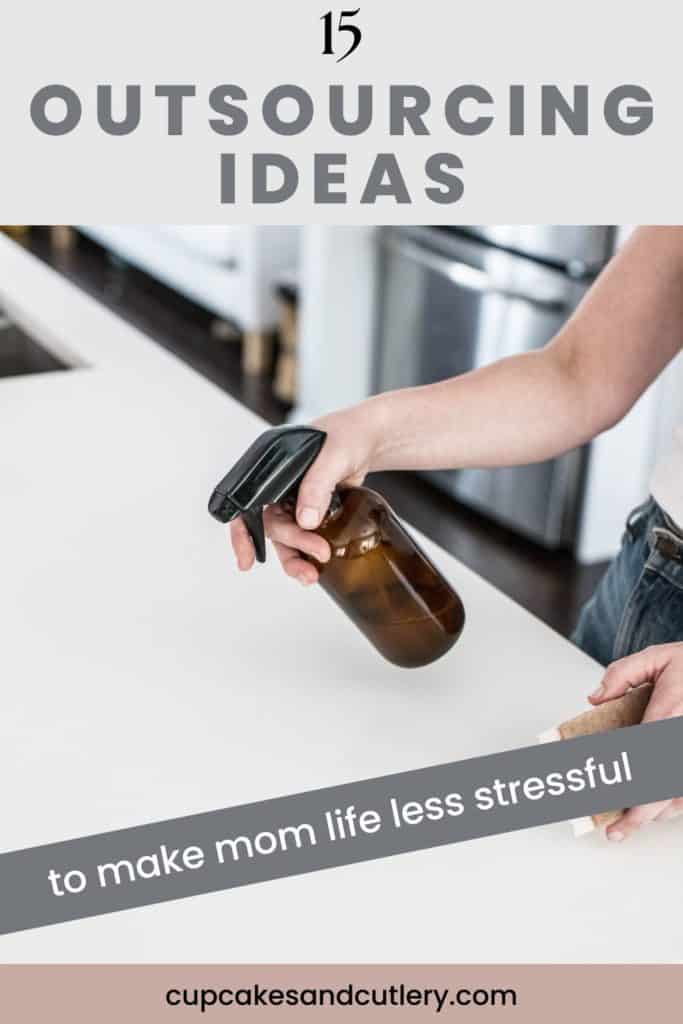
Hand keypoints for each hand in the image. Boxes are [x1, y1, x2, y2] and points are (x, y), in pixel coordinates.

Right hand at [229, 403, 382, 583]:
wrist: (370, 439)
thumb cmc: (349, 435)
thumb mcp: (334, 456)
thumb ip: (318, 485)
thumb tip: (306, 520)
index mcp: (269, 465)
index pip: (244, 501)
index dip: (241, 532)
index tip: (248, 559)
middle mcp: (275, 485)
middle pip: (270, 525)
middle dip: (291, 544)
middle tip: (319, 553)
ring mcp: (291, 499)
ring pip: (284, 537)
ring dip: (296, 558)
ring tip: (311, 576)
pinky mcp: (309, 511)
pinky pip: (302, 537)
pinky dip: (308, 552)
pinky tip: (318, 565)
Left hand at [589, 642, 682, 840]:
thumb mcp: (657, 657)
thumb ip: (623, 674)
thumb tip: (597, 698)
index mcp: (670, 715)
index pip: (641, 756)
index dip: (624, 780)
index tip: (607, 795)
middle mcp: (682, 740)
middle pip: (661, 788)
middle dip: (639, 815)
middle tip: (615, 831)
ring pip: (678, 797)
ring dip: (656, 813)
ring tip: (630, 824)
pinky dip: (674, 804)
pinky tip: (659, 810)